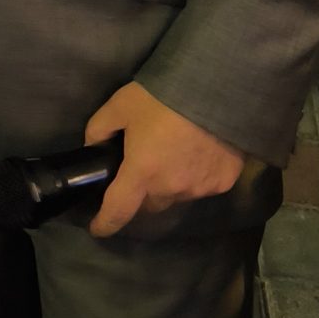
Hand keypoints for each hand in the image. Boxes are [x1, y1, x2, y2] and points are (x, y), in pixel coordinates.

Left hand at [84, 82, 243, 235]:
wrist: (219, 88)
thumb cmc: (163, 96)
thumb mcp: (119, 106)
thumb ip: (99, 130)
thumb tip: (94, 148)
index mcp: (141, 173)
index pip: (118, 211)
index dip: (104, 223)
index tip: (97, 229)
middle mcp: (171, 188)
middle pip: (149, 205)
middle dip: (139, 195)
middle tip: (137, 171)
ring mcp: (200, 188)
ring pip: (176, 197)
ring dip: (168, 185)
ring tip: (169, 157)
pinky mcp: (224, 182)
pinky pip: (201, 186)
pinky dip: (194, 177)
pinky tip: (195, 154)